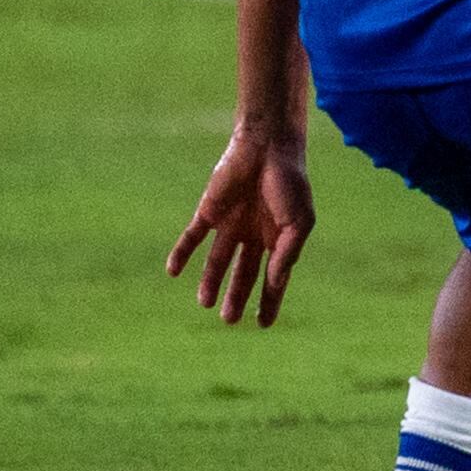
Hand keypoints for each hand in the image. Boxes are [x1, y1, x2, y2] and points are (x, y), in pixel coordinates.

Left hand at [168, 127, 315, 326]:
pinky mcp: (209, 211)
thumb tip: (275, 283)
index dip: (269, 300)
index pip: (273, 277)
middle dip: (237, 296)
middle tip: (228, 320)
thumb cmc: (289, 182)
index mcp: (278, 238)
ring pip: (216, 260)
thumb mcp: (298, 222)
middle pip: (243, 273)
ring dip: (210, 281)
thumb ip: (286, 253)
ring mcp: (230, 223)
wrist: (266, 146)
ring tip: (205, 304)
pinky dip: (182, 253)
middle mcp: (253, 235)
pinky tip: (173, 272)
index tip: (263, 324)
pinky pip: (193, 237)